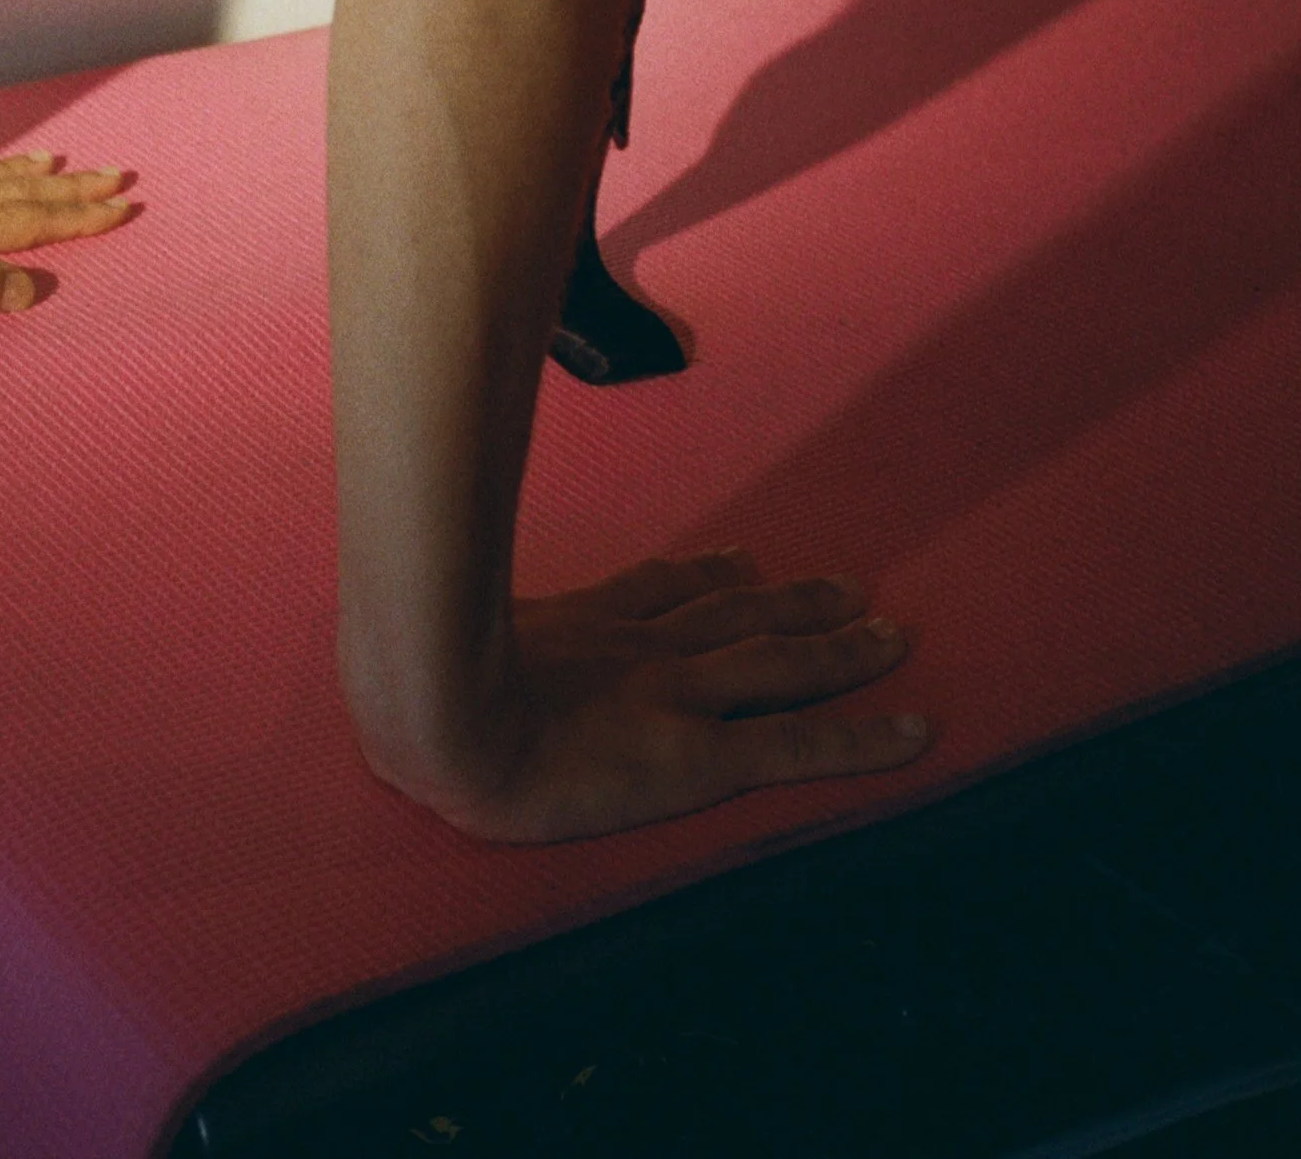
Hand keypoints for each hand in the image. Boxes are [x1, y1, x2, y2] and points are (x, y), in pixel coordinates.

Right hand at [432, 549, 929, 842]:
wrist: (441, 720)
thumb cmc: (417, 685)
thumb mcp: (427, 634)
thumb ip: (439, 622)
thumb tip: (402, 627)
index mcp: (585, 625)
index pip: (661, 591)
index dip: (709, 576)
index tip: (742, 562)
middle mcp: (644, 649)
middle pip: (736, 615)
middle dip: (795, 602)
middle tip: (849, 588)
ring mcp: (679, 696)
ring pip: (781, 662)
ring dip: (840, 647)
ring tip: (890, 634)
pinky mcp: (702, 754)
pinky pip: (799, 744)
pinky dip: (864, 738)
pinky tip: (915, 732)